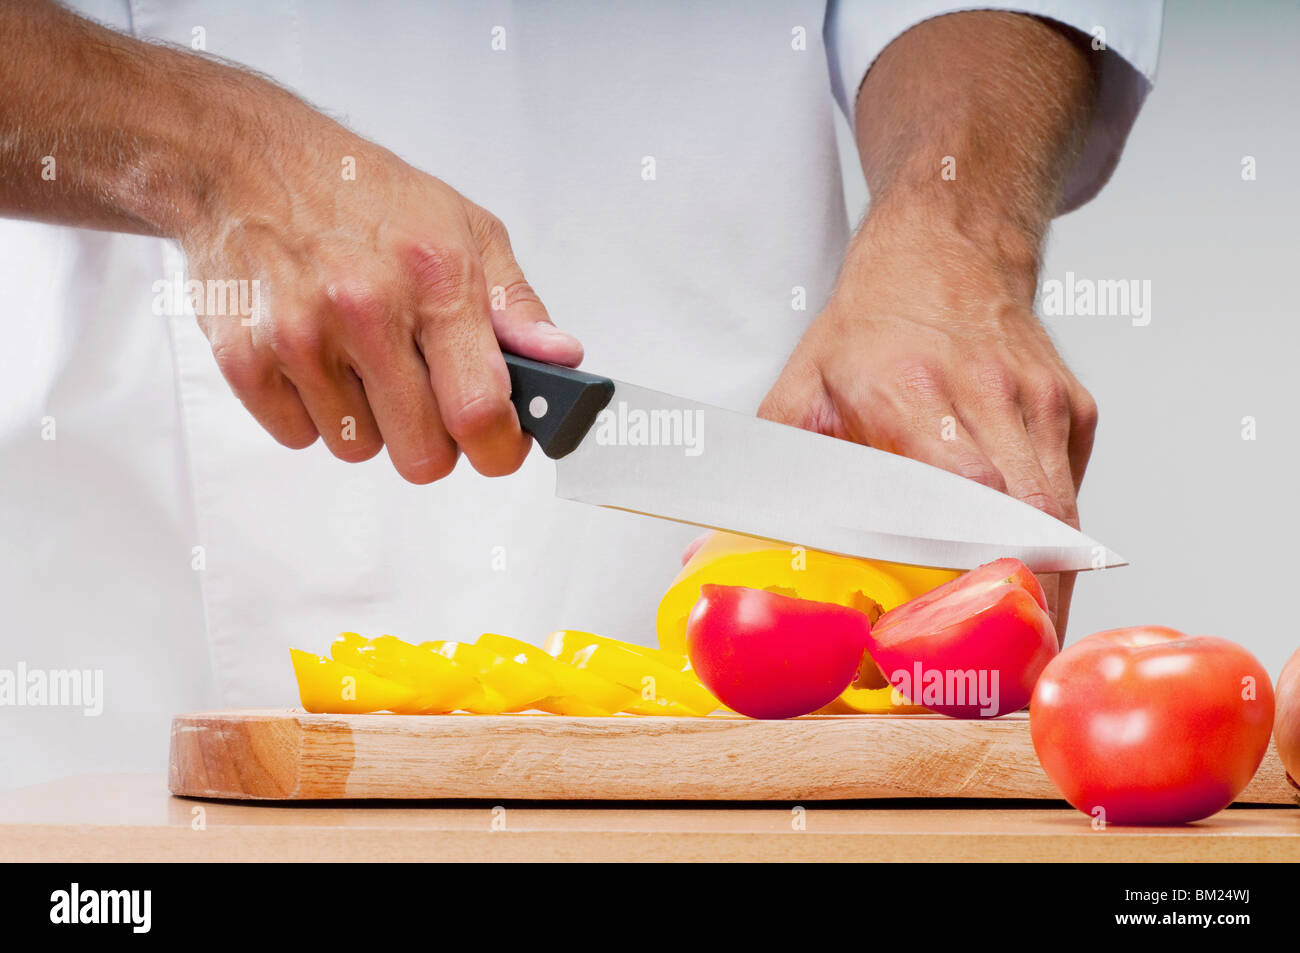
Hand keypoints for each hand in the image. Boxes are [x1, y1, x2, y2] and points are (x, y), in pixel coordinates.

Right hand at [184, 112, 580, 482]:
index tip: (500, 446)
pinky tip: (317, 358)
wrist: (243, 160)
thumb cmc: (358, 192)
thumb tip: (559, 357)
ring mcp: (299, 338)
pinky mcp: (244, 360)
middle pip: (421, 453)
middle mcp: (365, 308)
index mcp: (433, 277)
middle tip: (428, 399)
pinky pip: (299, 436)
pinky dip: (313, 411)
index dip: (498, 448)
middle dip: (435, 441)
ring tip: (361, 359)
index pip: (478, 409)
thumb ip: (515, 305)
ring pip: (358, 450)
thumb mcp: (463, 227)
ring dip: (370, 421)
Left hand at [759, 212, 1096, 636]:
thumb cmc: (872, 326)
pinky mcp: (1075, 415)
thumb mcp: (801, 393)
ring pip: (1062, 524)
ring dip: (1043, 592)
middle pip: (1031, 526)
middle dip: (1019, 608)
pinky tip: (1016, 564)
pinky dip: (1048, 545)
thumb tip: (714, 559)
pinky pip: (1067, 498)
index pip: (964, 499)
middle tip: (998, 677)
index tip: (962, 637)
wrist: (949, 247)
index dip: (972, 575)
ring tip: (1017, 649)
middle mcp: (990, 396)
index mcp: (910, 391)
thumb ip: (767, 481)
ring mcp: (1044, 405)